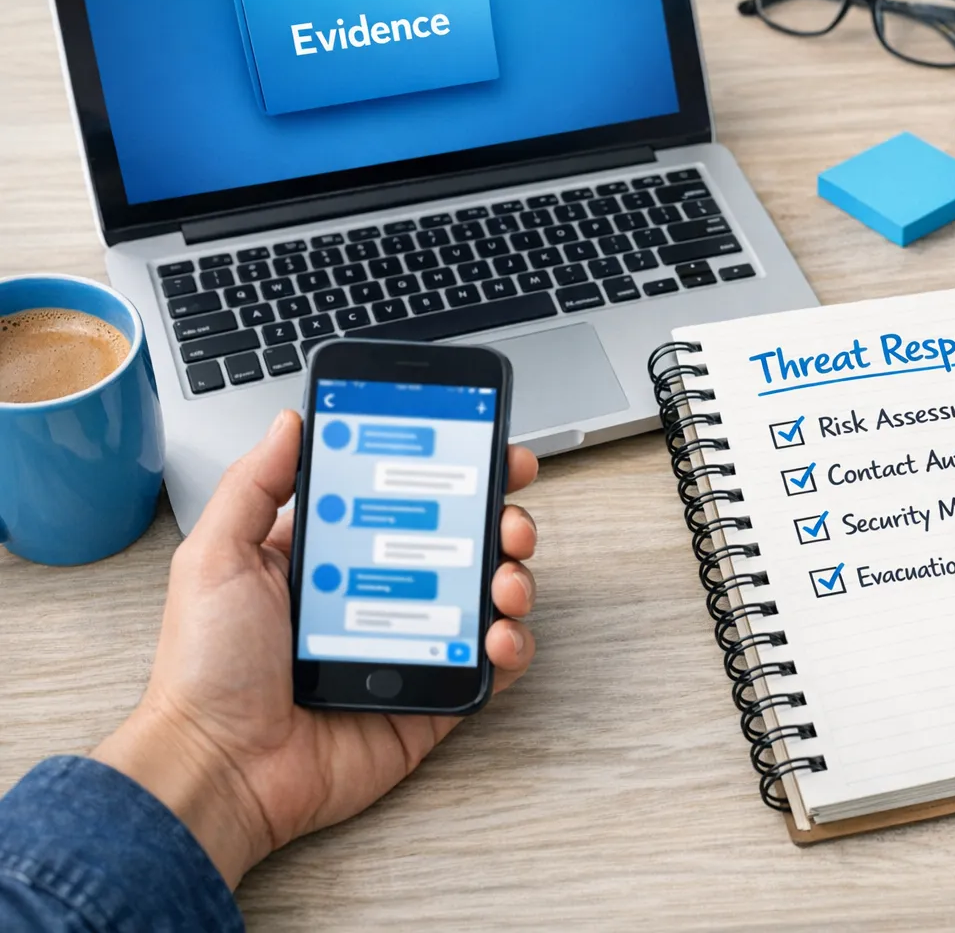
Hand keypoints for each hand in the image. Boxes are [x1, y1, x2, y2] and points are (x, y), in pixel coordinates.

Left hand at [92, 410, 538, 885]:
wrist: (219, 768)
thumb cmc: (206, 669)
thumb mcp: (216, 556)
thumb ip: (256, 484)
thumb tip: (292, 421)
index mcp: (334, 558)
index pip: (405, 500)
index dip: (450, 472)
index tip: (482, 446)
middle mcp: (380, 596)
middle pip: (462, 541)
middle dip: (499, 517)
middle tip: (507, 513)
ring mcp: (412, 645)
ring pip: (488, 597)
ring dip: (514, 576)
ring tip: (505, 577)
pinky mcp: (433, 698)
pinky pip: (491, 666)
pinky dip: (512, 645)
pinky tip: (499, 633)